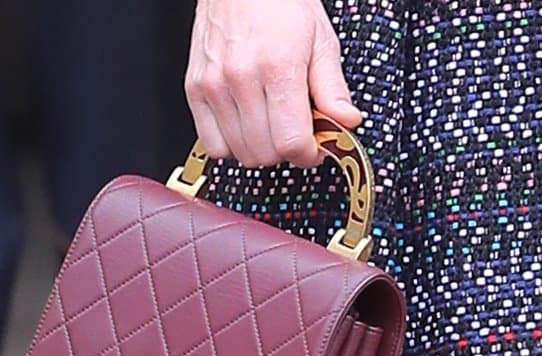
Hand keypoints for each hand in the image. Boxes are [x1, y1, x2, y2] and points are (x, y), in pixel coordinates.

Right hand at [185, 0, 360, 168]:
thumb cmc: (280, 4)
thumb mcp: (320, 41)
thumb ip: (332, 88)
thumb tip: (346, 122)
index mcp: (278, 67)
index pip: (291, 142)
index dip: (308, 155)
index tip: (313, 149)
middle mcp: (241, 78)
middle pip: (266, 153)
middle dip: (286, 152)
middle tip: (294, 133)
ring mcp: (214, 86)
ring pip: (240, 153)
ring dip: (261, 150)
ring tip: (271, 126)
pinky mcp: (195, 90)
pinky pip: (212, 145)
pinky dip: (231, 146)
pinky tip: (245, 128)